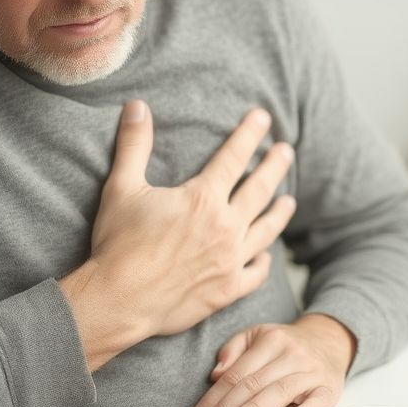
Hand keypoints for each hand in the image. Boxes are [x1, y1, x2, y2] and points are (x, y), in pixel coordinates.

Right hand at [60, 100, 295, 369]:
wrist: (119, 300)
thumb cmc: (118, 244)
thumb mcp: (122, 187)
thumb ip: (134, 144)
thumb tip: (136, 105)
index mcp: (202, 199)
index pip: (234, 157)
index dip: (249, 134)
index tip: (263, 118)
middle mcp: (225, 227)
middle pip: (260, 190)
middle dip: (275, 166)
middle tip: (286, 151)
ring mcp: (230, 261)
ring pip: (266, 230)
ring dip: (279, 213)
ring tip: (290, 201)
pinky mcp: (227, 290)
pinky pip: (256, 273)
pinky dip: (264, 263)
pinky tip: (266, 256)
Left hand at [176, 314, 356, 406]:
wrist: (330, 341)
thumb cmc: (286, 344)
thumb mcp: (258, 334)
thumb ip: (234, 348)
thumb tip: (216, 375)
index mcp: (270, 340)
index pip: (233, 376)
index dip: (209, 401)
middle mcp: (291, 354)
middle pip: (250, 386)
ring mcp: (311, 371)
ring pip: (278, 392)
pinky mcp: (330, 387)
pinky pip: (319, 400)